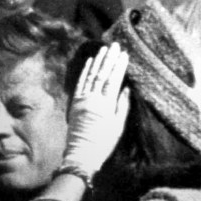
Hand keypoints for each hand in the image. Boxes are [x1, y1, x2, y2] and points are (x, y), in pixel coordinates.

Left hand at [62, 42, 129, 174]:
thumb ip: (122, 106)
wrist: (81, 154)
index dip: (119, 66)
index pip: (113, 80)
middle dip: (109, 59)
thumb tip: (126, 88)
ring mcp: (82, 100)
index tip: (124, 54)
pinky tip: (89, 62)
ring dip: (97, 61)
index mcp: (105, 105)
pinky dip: (84, 71)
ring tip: (104, 49)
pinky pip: (80, 83)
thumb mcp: (118, 126)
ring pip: (90, 76)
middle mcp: (92, 99)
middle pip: (102, 74)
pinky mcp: (74, 103)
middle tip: (115, 45)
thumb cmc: (104, 143)